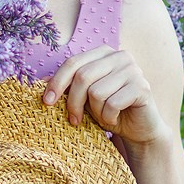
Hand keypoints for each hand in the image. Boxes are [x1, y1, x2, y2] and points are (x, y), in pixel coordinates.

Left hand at [43, 46, 169, 146]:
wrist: (139, 130)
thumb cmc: (110, 111)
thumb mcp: (85, 98)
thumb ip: (70, 87)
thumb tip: (41, 81)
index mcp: (104, 53)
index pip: (73, 62)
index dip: (57, 82)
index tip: (47, 102)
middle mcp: (120, 56)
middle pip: (83, 76)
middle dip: (74, 102)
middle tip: (74, 120)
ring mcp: (133, 70)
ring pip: (97, 92)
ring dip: (95, 112)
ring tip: (103, 117)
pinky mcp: (142, 87)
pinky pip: (112, 104)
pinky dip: (108, 117)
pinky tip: (114, 120)